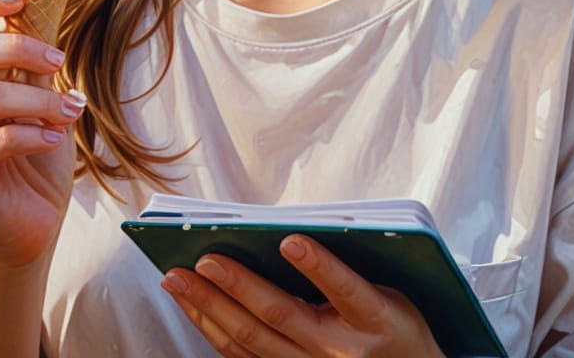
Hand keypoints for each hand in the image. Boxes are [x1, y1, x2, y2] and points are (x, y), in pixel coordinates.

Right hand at [0, 0, 83, 268]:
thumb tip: (43, 14)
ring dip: (41, 100)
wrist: (31, 221)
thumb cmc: (36, 151)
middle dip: (23, 49)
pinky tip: (55, 138)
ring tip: (71, 111)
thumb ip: (30, 63)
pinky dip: (35, 135)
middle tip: (60, 60)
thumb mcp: (38, 96)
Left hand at [160, 234, 445, 356]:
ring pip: (252, 341)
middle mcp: (340, 353)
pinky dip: (211, 329)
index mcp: (376, 321)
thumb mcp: (394, 291)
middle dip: (239, 286)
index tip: (289, 239)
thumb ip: (353, 264)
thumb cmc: (397, 325)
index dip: (319, 266)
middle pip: (282, 316)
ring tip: (176, 277)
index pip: (345, 289)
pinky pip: (242, 357)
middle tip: (205, 258)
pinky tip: (191, 304)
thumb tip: (299, 228)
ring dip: (210, 308)